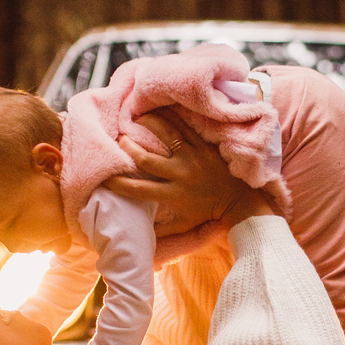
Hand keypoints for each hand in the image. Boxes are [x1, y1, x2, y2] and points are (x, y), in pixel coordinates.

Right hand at [101, 107, 273, 235]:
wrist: (239, 201)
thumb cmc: (207, 213)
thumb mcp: (182, 226)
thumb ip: (160, 231)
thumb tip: (137, 236)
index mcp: (172, 195)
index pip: (138, 189)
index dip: (118, 183)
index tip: (105, 177)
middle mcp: (180, 175)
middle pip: (147, 159)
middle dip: (129, 148)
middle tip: (120, 140)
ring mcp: (193, 157)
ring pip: (167, 134)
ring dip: (149, 123)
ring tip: (137, 116)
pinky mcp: (205, 146)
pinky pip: (185, 126)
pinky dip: (171, 115)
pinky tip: (158, 108)